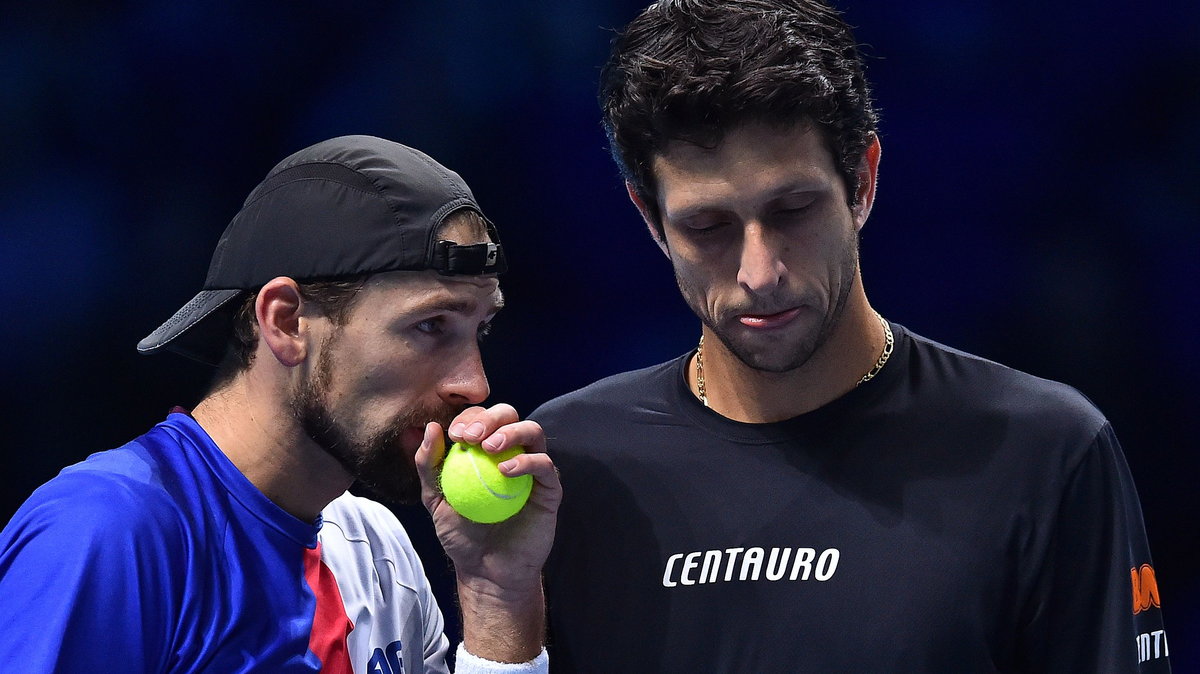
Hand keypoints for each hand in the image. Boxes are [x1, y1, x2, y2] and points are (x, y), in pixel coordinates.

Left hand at [414, 403, 560, 596]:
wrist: (486, 571)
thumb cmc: (461, 535)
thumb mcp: (435, 499)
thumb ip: (429, 465)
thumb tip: (430, 428)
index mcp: (485, 450)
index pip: (481, 418)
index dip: (469, 418)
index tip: (454, 434)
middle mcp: (511, 452)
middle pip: (509, 415)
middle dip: (489, 417)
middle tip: (470, 436)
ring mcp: (533, 469)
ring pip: (533, 431)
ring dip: (511, 431)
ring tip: (490, 447)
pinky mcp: (550, 488)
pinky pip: (544, 464)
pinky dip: (527, 460)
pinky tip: (506, 470)